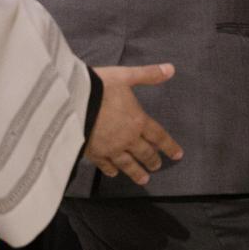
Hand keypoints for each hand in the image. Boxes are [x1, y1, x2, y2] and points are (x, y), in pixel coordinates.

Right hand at [86, 63, 183, 185]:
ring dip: (136, 172)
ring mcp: (110, 148)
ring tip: (143, 180)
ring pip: (127, 164)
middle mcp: (127, 138)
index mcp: (138, 121)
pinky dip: (111, 170)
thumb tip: (171, 69)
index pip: (158, 136)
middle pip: (144, 152)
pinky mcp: (93, 153)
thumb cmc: (100, 87)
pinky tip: (114, 173)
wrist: (71, 102)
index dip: (169, 146)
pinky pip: (105, 165)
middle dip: (152, 160)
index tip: (178, 155)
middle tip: (157, 168)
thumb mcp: (126, 76)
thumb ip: (148, 75)